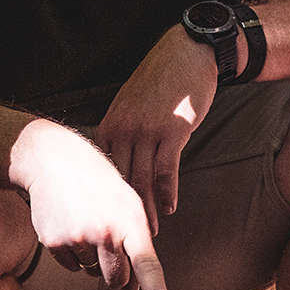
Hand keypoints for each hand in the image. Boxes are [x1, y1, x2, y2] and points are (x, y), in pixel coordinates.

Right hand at [10, 118, 168, 289]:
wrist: (54, 159)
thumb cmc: (98, 183)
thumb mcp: (126, 202)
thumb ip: (134, 243)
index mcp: (130, 219)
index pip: (147, 262)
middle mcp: (106, 231)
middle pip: (117, 279)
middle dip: (118, 275)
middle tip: (109, 246)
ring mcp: (79, 238)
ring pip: (92, 272)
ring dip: (93, 258)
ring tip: (87, 220)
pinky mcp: (55, 243)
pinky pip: (71, 266)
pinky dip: (73, 254)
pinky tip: (69, 223)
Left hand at [94, 28, 217, 234]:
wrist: (187, 52)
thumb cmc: (160, 79)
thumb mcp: (130, 102)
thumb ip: (121, 130)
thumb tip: (117, 161)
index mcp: (111, 124)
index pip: (103, 171)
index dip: (104, 199)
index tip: (106, 220)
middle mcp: (125, 129)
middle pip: (120, 181)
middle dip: (122, 212)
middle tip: (124, 237)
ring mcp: (148, 130)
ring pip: (142, 180)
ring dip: (146, 209)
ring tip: (149, 231)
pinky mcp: (173, 130)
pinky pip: (167, 169)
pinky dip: (168, 192)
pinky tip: (170, 207)